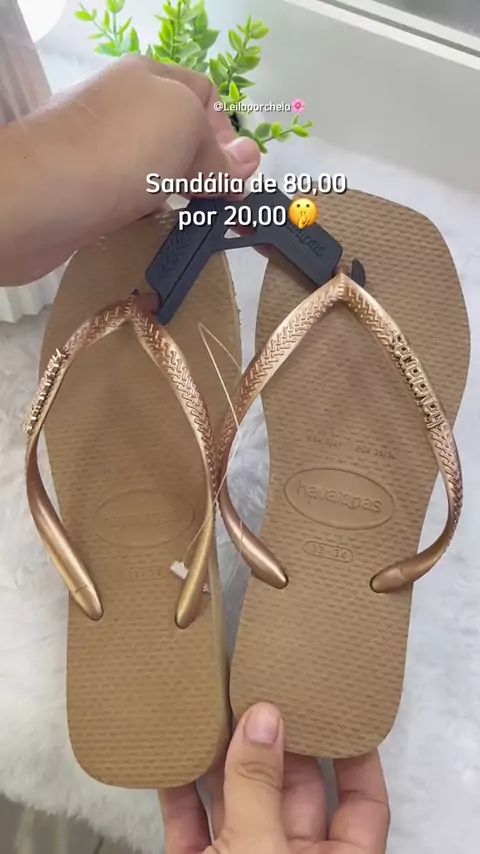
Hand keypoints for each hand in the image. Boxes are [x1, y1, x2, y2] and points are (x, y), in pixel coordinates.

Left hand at [0, 55, 259, 284]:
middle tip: (223, 207)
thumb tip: (249, 161)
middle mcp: (126, 109)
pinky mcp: (90, 192)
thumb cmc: (121, 150)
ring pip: (159, 172)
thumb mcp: (186, 129)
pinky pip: (133, 201)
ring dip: (182, 197)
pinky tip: (159, 230)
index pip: (206, 96)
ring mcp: (105, 153)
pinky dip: (151, 215)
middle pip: (183, 138)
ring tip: (197, 224)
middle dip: (208, 170)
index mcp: (150, 78)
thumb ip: (219, 150)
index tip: (235, 177)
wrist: (40, 197)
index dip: (228, 134)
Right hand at [159, 702, 389, 853]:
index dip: (355, 754)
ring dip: (222, 756)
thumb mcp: (262, 851)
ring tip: (216, 699)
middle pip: (291, 789)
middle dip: (275, 739)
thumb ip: (259, 787)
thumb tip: (263, 716)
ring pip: (237, 801)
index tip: (341, 704)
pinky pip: (189, 822)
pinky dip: (178, 789)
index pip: (362, 802)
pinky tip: (172, 748)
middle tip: (263, 684)